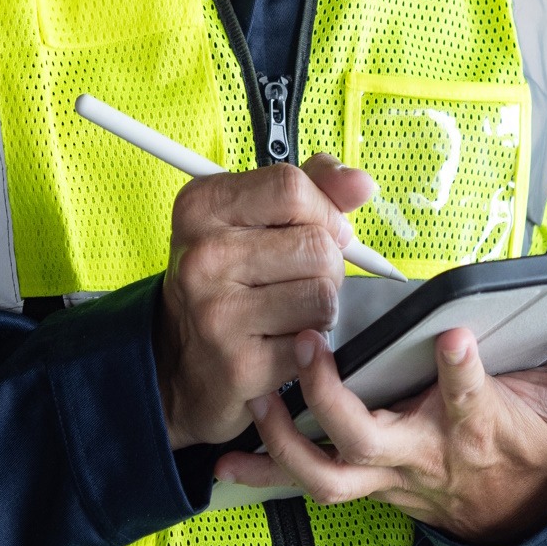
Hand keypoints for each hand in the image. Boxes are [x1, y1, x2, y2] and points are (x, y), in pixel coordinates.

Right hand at [157, 154, 376, 448]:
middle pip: (317, 245)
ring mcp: (217, 312)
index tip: (317, 228)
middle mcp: (202, 257)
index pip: (292, 187)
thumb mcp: (254, 218)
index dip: (322, 210)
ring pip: (323, 294)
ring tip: (291, 308)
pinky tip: (280, 339)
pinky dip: (310, 341)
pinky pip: (314, 340)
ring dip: (322, 305)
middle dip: (328, 264)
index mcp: (202, 207)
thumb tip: (360, 183)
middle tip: (300, 278)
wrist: (186, 359)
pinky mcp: (240, 362)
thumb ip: (312, 189)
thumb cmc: (229, 279)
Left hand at [215, 309, 546, 545]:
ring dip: (285, 442)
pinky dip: (263, 475)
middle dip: (335, 399)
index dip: (461, 374)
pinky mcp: (363, 483)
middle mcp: (423, 454)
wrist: (515, 508)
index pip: (470, 401)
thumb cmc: (535, 444)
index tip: (449, 333)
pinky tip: (225, 459)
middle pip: (371, 441)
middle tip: (311, 347)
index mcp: (474, 428)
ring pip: (327, 476)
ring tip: (256, 397)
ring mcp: (387, 475)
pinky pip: (304, 486)